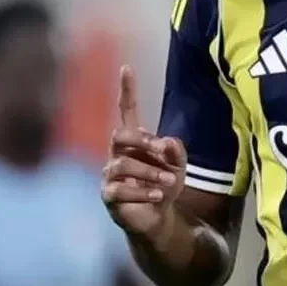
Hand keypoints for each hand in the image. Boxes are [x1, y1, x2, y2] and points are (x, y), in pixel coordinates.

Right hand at [101, 66, 186, 239]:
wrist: (158, 216)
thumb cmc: (164, 185)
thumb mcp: (178, 166)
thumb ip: (176, 151)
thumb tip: (166, 142)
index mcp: (134, 141)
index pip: (127, 112)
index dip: (127, 91)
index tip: (127, 69)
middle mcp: (117, 154)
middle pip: (120, 136)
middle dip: (143, 141)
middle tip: (164, 152)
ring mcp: (109, 175)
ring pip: (123, 165)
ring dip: (150, 172)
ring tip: (169, 181)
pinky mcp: (108, 195)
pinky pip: (120, 189)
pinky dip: (142, 191)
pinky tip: (157, 194)